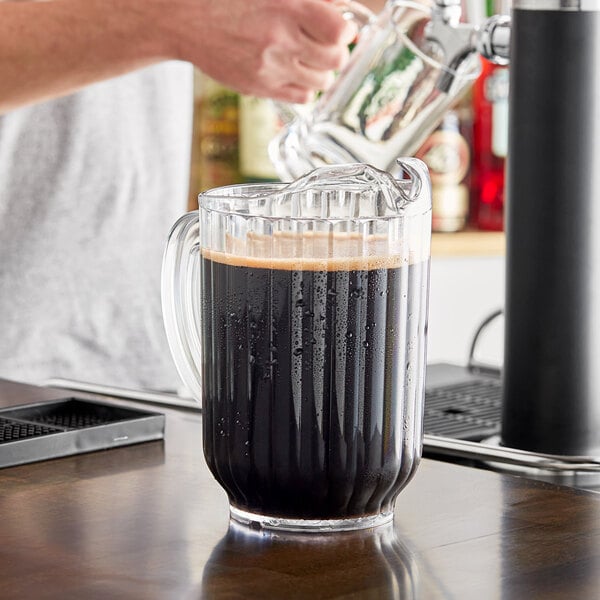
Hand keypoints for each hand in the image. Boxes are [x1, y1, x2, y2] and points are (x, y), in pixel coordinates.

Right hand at [166, 0, 357, 102]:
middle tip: (328, 46)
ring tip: (310, 60)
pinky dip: (306, 87)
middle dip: (337, 53)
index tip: (341, 29)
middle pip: (336, 60)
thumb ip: (307, 0)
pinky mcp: (260, 87)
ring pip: (322, 82)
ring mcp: (270, 68)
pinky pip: (302, 97)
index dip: (345, 31)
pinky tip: (295, 73)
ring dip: (322, 71)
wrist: (185, 19)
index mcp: (288, 7)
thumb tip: (337, 11)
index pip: (340, 31)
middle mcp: (281, 40)